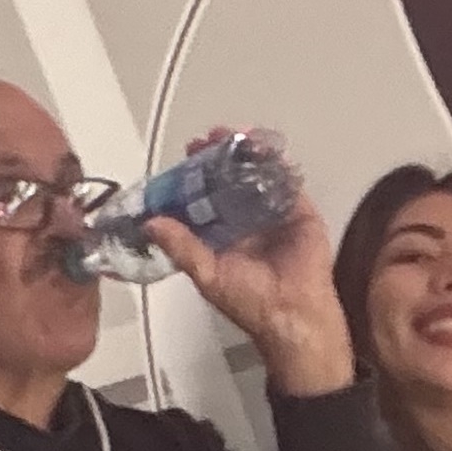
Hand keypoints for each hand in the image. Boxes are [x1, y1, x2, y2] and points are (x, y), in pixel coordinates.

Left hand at [141, 158, 353, 397]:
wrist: (292, 315)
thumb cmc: (251, 303)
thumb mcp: (206, 274)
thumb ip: (181, 247)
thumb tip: (151, 224)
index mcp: (222, 234)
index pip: (204, 196)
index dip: (194, 176)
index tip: (184, 157)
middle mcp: (246, 219)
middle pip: (230, 178)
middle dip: (219, 156)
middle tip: (207, 139)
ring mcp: (273, 213)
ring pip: (258, 174)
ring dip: (246, 153)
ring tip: (234, 135)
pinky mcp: (300, 211)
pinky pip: (288, 181)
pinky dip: (277, 163)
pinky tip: (264, 149)